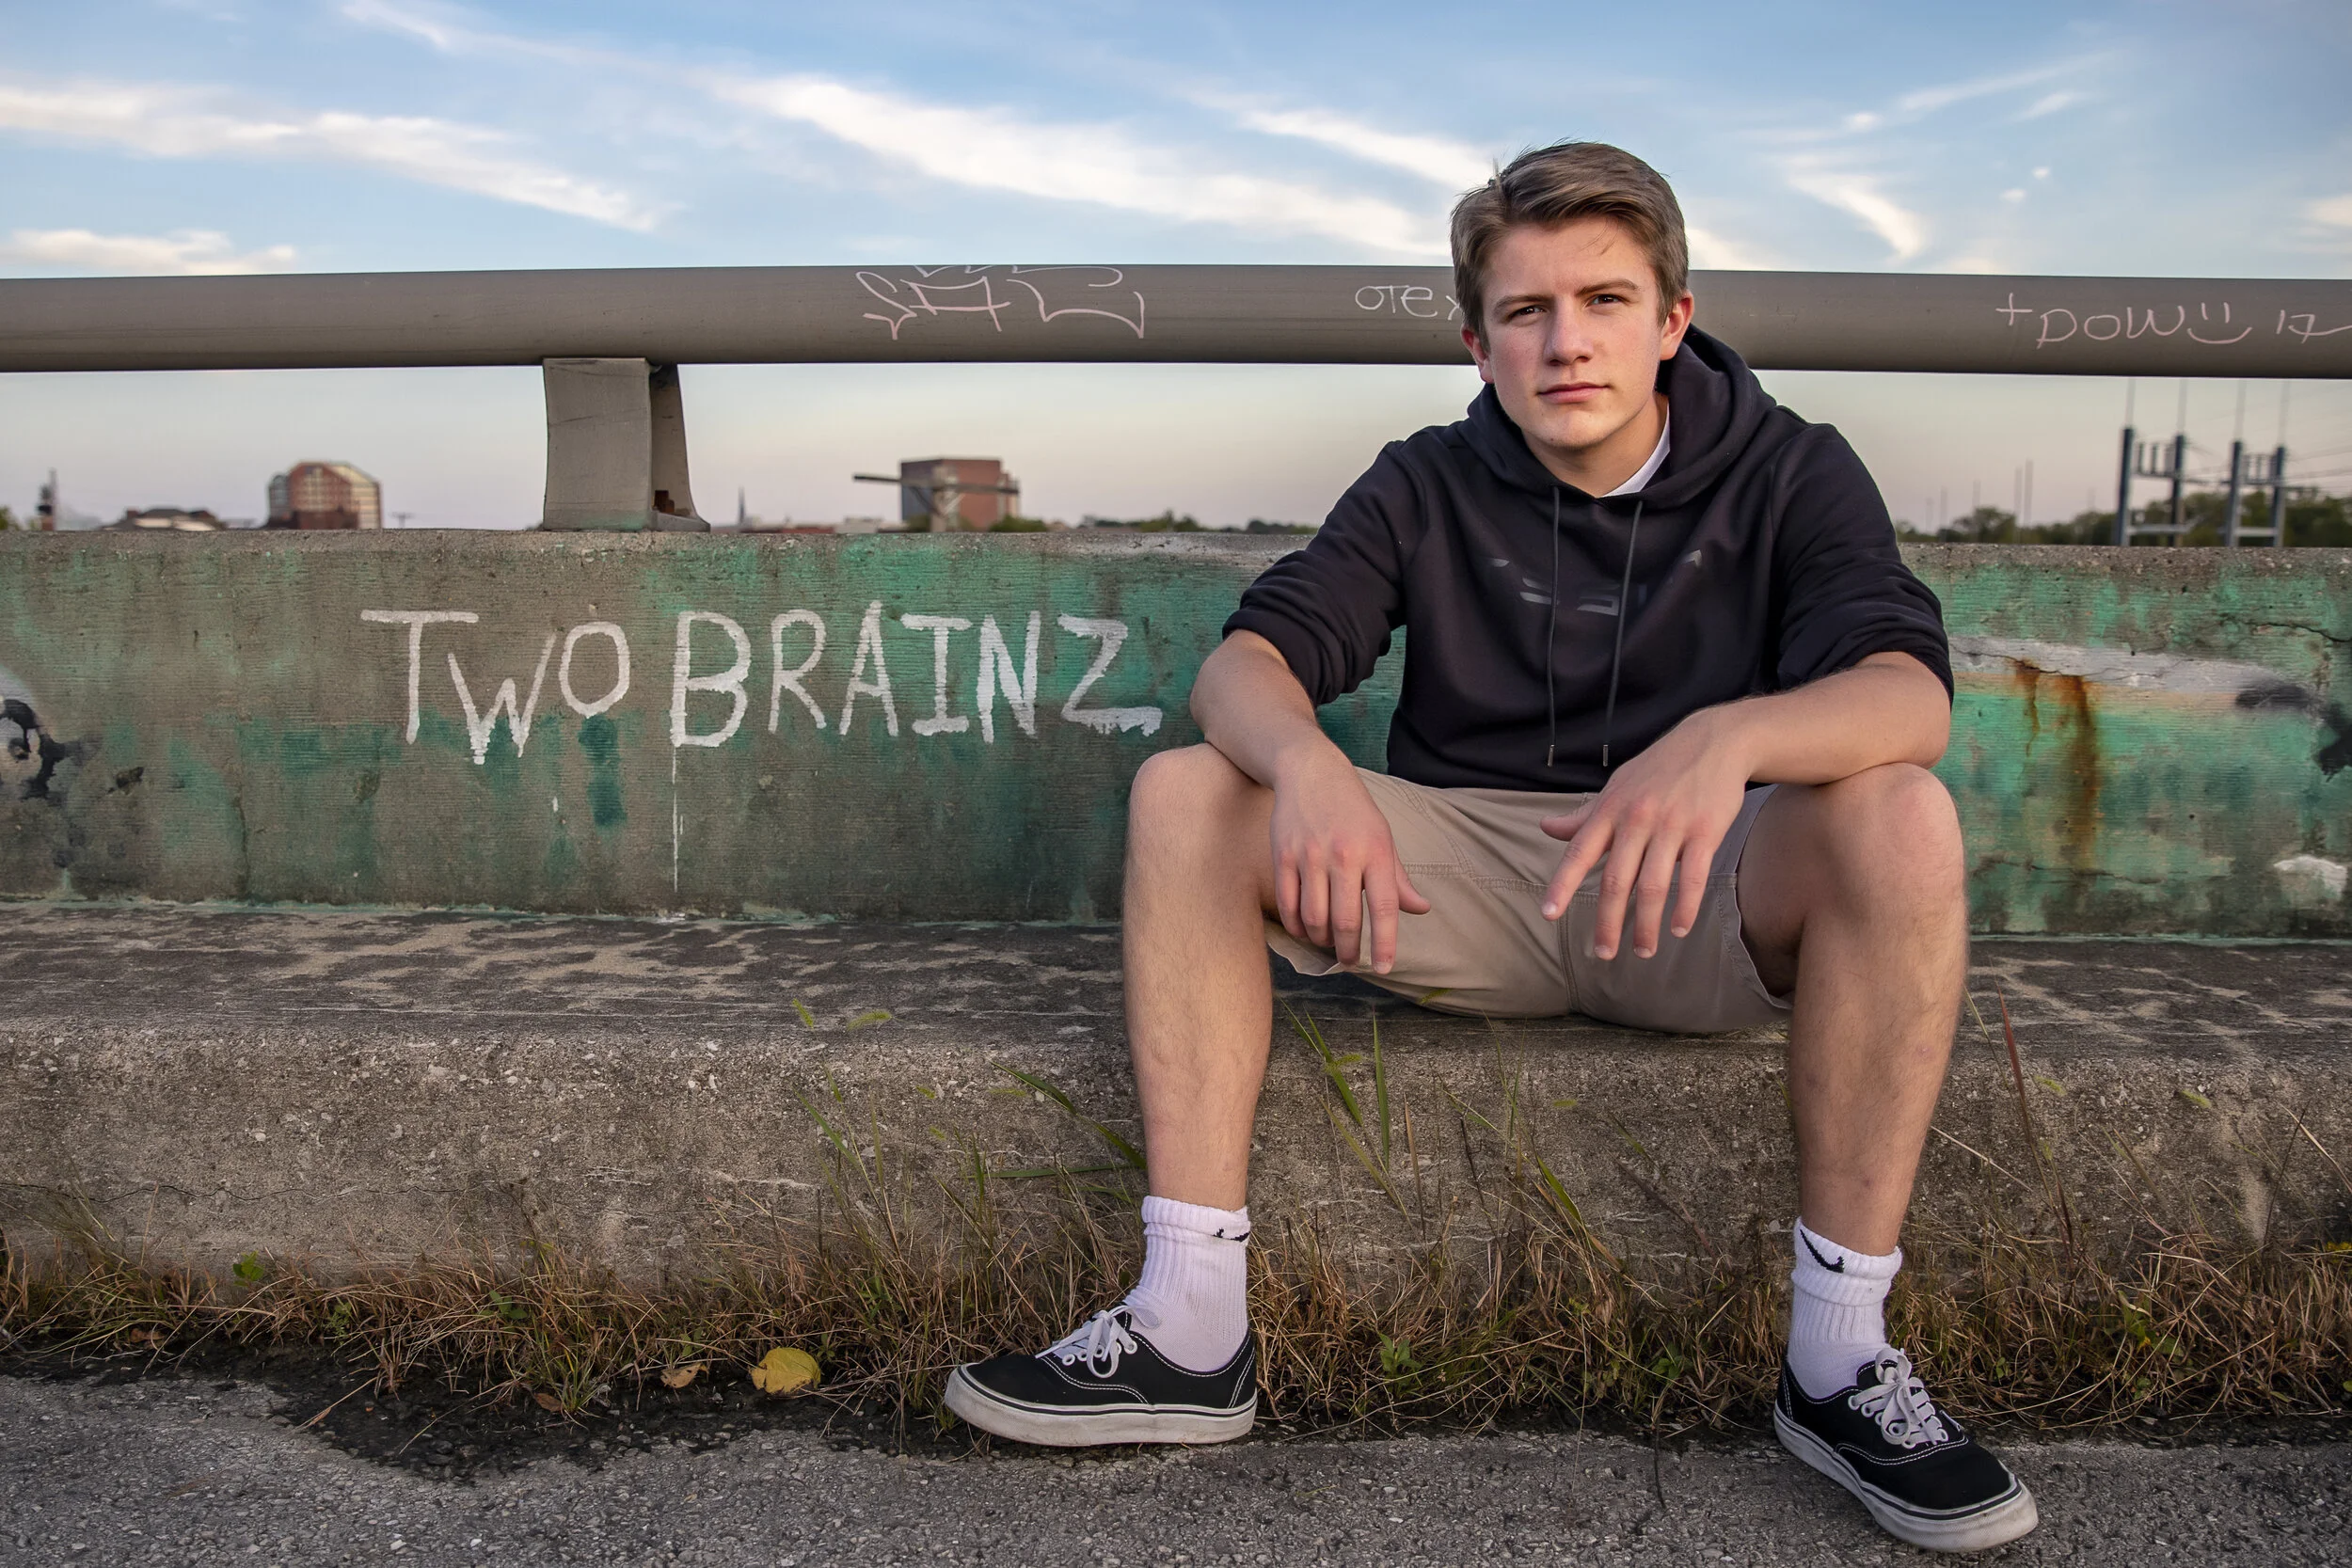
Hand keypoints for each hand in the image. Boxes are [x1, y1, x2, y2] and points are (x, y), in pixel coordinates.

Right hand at [1270, 748, 1430, 972]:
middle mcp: (1344, 855)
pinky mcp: (1283, 856)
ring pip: (1314, 917)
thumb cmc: (1352, 808)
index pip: (1384, 907)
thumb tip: (1421, 909)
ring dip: (1322, 939)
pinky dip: (1297, 926)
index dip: (1384, 943)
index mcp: (1376, 851)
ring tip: (1329, 942)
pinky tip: (1305, 929)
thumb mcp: (1383, 836)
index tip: (1383, 968)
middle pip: (1345, 920)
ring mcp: (1310, 856)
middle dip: (1348, 950)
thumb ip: (1398, 878)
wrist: (1310, 771)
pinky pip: (1288, 904)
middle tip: (1350, 961)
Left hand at [1538, 711, 1751, 960]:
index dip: (1562, 883)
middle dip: (1608, 922)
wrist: (1713, 741)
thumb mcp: (1617, 786)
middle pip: (1617, 880)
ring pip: (1654, 885)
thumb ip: (1584, 815)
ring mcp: (1671, 825)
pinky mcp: (1705, 830)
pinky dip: (1685, 907)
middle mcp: (1636, 818)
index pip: (1579, 852)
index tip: (1548, 913)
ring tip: (1643, 951)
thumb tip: (1545, 828)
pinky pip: (1693, 877)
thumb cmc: (1658, 769)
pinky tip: (1679, 929)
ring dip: (1646, 924)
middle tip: (1602, 953)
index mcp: (1610, 810)